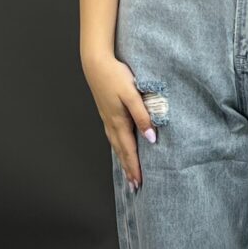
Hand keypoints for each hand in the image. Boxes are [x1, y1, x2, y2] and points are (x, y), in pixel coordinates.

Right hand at [81, 53, 157, 191]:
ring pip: (116, 144)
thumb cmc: (115, 76)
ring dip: (122, 159)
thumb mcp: (132, 94)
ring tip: (127, 171)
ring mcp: (107, 118)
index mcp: (119, 122)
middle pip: (121, 151)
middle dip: (128, 168)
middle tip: (134, 186)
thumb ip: (142, 115)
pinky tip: (119, 146)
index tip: (139, 183)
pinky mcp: (106, 111)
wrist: (96, 63)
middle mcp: (111, 123)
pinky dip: (117, 146)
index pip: (129, 150)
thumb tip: (151, 138)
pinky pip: (112, 135)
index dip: (134, 167)